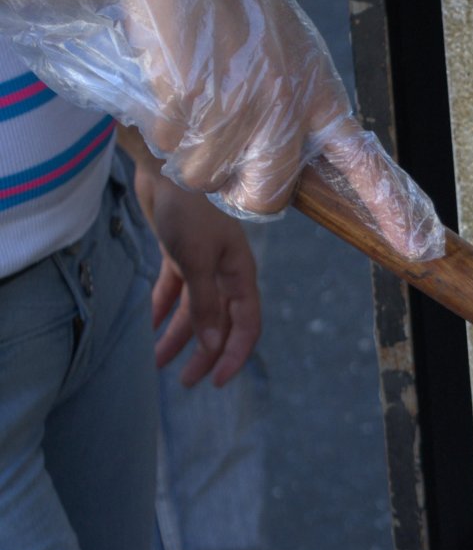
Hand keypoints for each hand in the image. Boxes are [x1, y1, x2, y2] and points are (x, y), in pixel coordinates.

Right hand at [0, 0, 441, 259]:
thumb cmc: (229, 3)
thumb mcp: (285, 54)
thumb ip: (295, 107)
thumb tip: (292, 163)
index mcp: (321, 95)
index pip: (366, 165)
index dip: (393, 210)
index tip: (420, 248)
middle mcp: (289, 107)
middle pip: (267, 197)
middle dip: (236, 186)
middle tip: (219, 142)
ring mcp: (244, 105)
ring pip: (210, 179)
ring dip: (190, 151)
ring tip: (191, 97)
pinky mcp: (196, 100)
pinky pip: (173, 148)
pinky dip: (161, 126)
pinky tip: (169, 82)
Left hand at [138, 153, 261, 386]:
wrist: (166, 166)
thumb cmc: (188, 210)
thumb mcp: (197, 260)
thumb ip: (206, 304)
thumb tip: (214, 346)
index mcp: (240, 275)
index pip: (247, 325)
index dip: (234, 355)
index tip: (216, 382)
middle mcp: (226, 273)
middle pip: (220, 324)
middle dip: (204, 354)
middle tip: (185, 382)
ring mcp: (203, 264)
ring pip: (195, 311)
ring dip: (178, 337)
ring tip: (158, 362)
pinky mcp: (179, 254)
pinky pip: (174, 291)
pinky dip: (163, 309)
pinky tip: (149, 325)